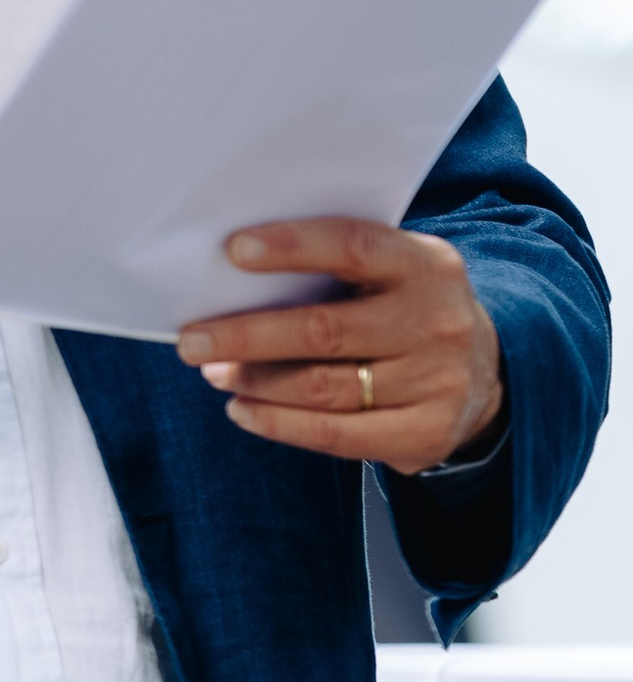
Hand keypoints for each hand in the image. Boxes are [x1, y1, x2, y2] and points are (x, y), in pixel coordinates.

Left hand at [176, 220, 505, 474]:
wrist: (489, 371)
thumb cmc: (407, 307)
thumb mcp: (395, 270)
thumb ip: (338, 264)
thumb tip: (234, 273)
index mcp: (426, 265)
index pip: (353, 246)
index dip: (292, 247)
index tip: (233, 251)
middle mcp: (436, 322)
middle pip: (325, 331)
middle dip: (247, 336)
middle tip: (192, 340)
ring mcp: (436, 382)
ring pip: (324, 388)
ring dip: (255, 382)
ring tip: (214, 371)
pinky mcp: (427, 434)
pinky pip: (337, 435)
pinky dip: (280, 424)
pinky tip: (244, 411)